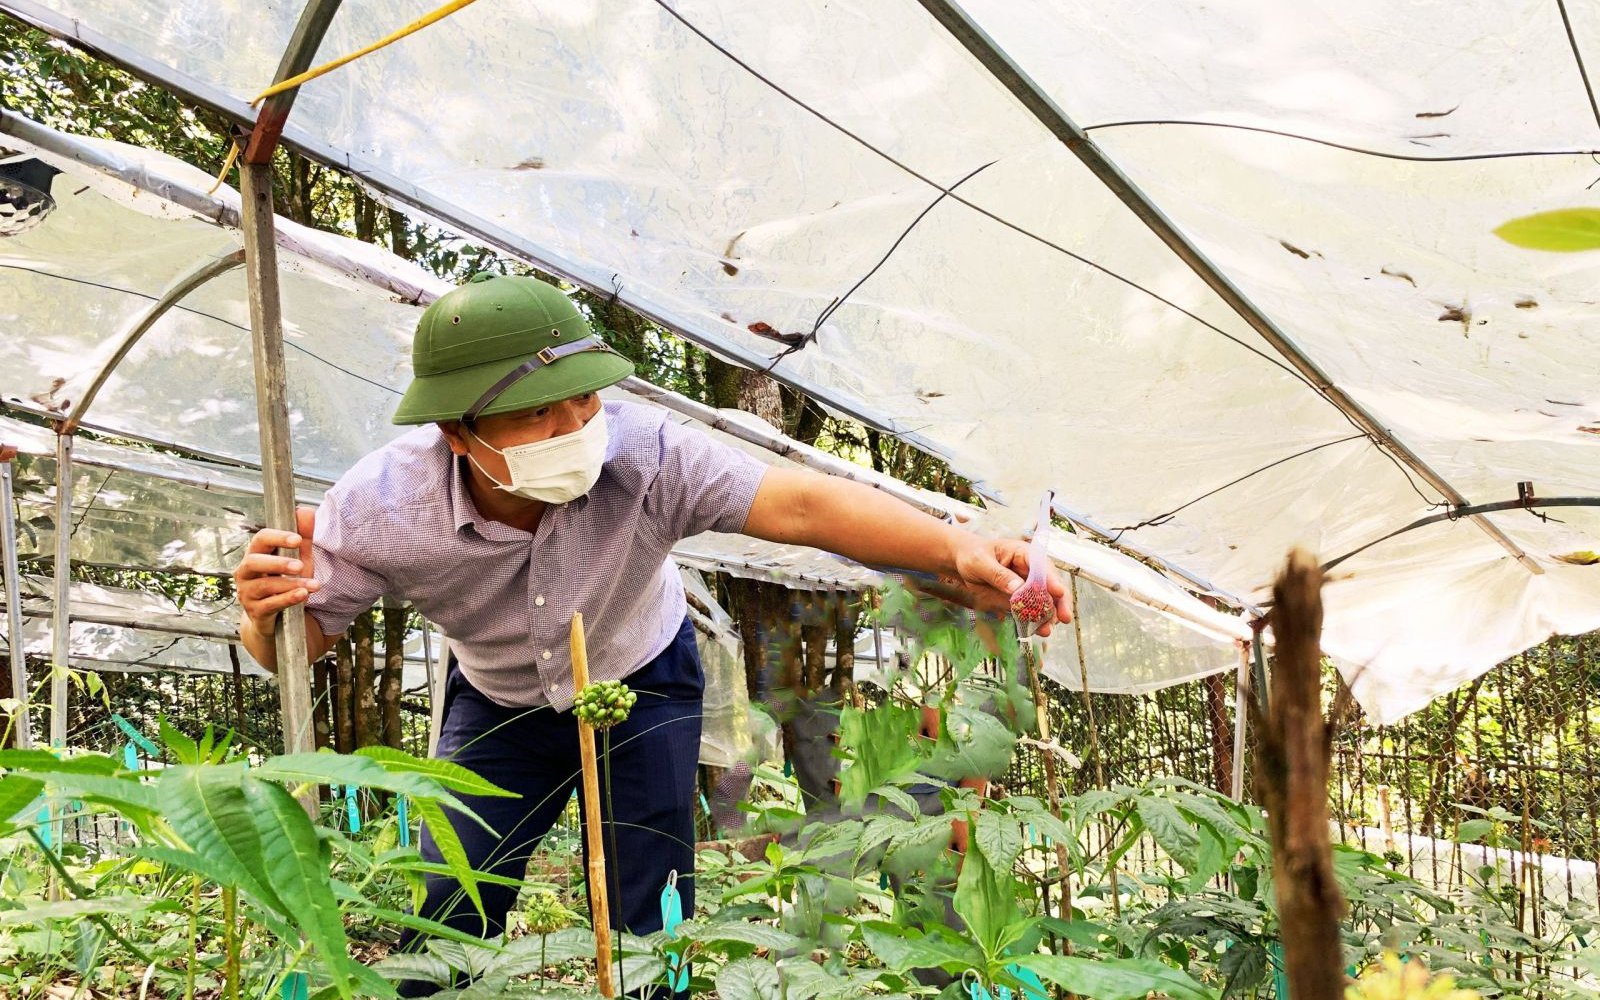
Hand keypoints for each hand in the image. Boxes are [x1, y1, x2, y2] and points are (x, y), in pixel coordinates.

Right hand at [234, 506, 318, 635]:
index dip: (277, 537)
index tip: (297, 539)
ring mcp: (247, 593)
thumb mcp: (298, 559)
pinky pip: (270, 604)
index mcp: (255, 555)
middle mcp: (246, 572)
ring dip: (291, 584)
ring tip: (313, 585)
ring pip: (265, 585)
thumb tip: (306, 511)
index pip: (260, 540)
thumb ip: (303, 538)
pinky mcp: (255, 612)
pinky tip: (303, 595)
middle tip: (300, 565)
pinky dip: (288, 599)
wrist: (276, 620)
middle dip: (278, 562)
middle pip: (254, 562)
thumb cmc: (284, 583)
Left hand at [944, 536, 1072, 637]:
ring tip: (1046, 630)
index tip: (1059, 592)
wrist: (963, 564)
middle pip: (1050, 585)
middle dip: (1059, 602)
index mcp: (1024, 554)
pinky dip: (1033, 621)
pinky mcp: (1019, 600)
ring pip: (1044, 602)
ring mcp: (1026, 586)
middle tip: (1064, 617)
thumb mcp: (981, 562)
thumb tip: (1018, 588)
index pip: (1042, 566)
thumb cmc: (973, 555)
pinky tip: (1036, 631)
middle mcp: (1030, 570)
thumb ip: (999, 575)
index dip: (1052, 579)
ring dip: (1047, 616)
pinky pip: (1030, 612)